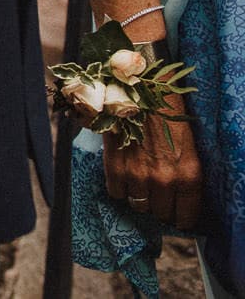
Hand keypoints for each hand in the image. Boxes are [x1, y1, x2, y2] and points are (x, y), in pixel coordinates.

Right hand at [105, 92, 202, 230]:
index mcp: (189, 175)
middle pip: (161, 213)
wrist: (140, 87)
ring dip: (139, 197)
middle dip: (160, 206)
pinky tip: (125, 174)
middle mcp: (165, 180)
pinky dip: (120, 187)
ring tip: (141, 183)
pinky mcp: (115, 166)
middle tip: (158, 194)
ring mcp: (138, 175)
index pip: (186, 217)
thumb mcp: (188, 147)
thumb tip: (178, 197)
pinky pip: (116, 193)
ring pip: (138, 205)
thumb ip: (184, 174)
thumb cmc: (168, 113)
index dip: (181, 217)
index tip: (177, 214)